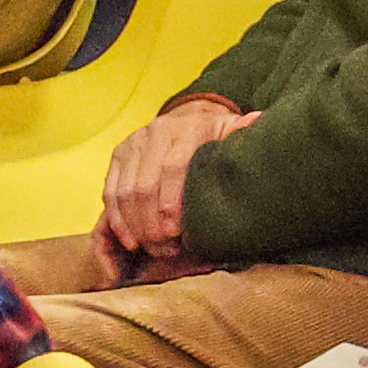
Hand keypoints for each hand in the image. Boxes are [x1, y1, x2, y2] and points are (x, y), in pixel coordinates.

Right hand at [100, 93, 250, 269]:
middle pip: (144, 184)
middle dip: (151, 223)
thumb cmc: (217, 137)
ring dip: (134, 225)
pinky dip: (117, 219)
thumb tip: (258, 121)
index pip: (173, 166)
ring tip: (152, 248)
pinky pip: (110, 191)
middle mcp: (156, 131)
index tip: (175, 232)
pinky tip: (129, 240)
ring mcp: (133, 142)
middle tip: (165, 249)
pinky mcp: (118, 154)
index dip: (171, 202)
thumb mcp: (234, 133)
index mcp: (188, 127)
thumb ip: (244, 132)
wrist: (190, 118)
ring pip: (123, 191)